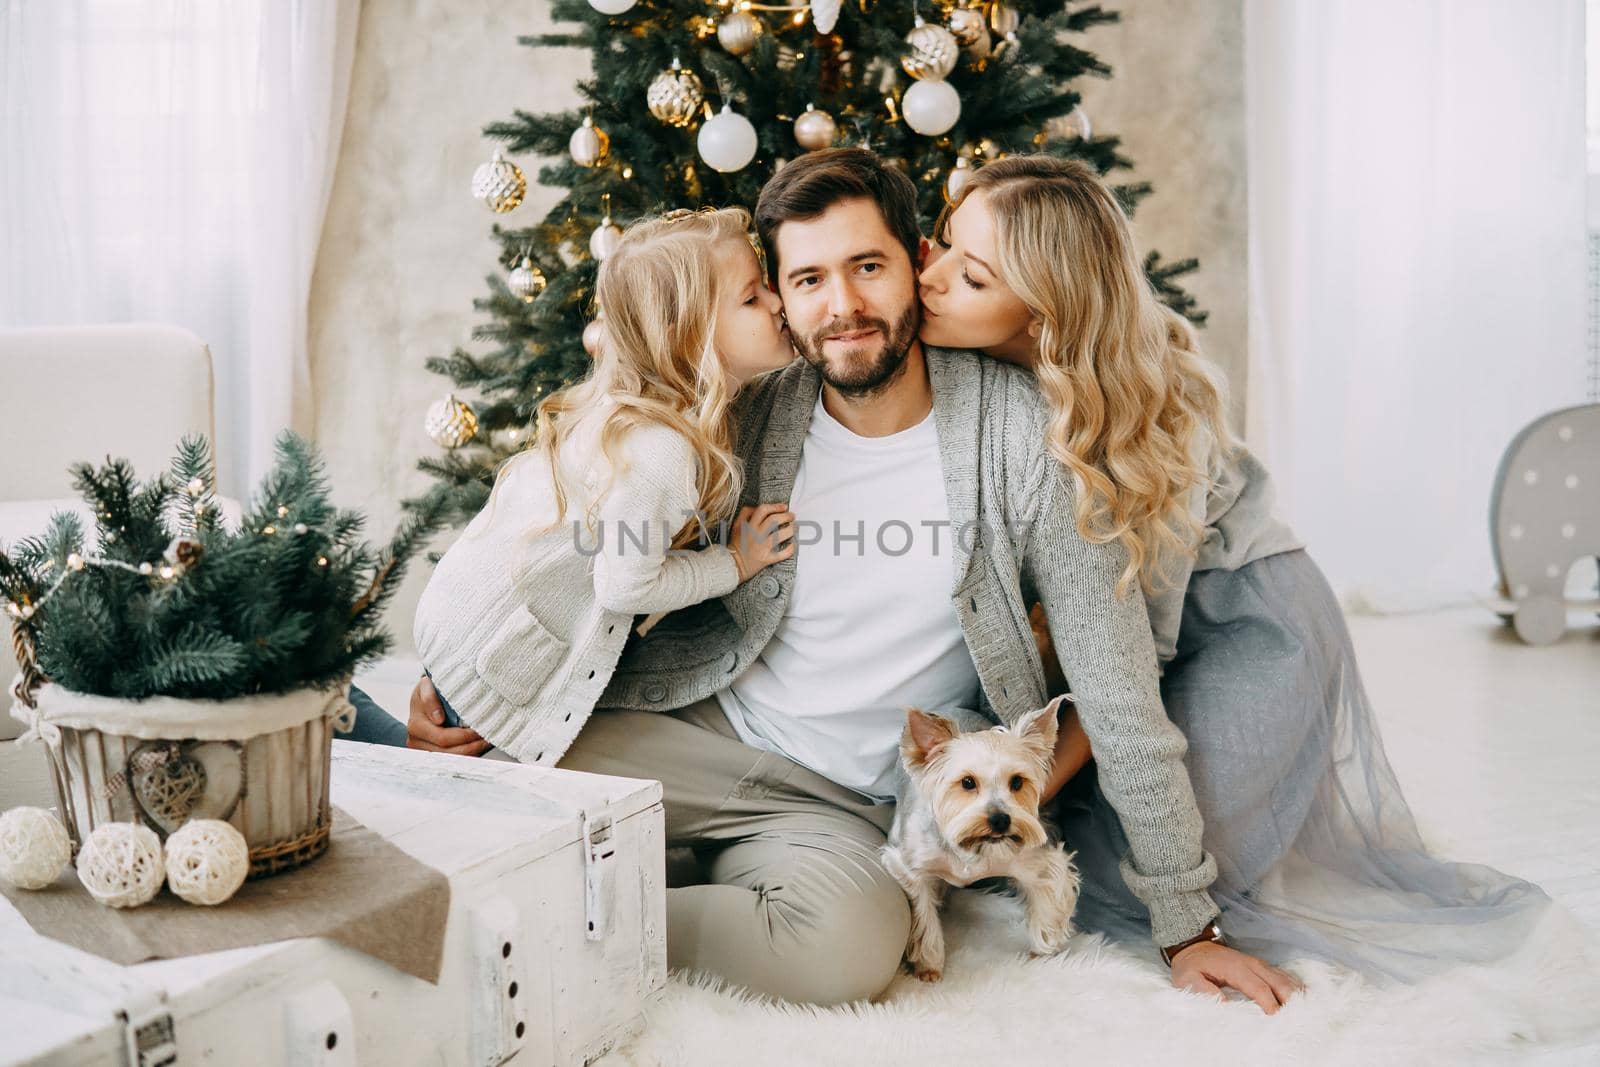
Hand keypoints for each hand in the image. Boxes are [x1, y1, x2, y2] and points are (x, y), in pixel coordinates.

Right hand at [406, 674, 489, 755]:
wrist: (422, 699)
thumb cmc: (428, 690)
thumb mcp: (426, 686)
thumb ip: (429, 698)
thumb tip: (437, 719)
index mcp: (417, 726)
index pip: (443, 738)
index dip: (465, 736)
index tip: (480, 730)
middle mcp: (416, 742)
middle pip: (449, 752)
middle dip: (472, 746)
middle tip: (489, 738)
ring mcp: (423, 751)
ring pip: (452, 759)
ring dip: (472, 752)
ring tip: (486, 742)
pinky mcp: (432, 755)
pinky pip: (453, 760)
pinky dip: (468, 754)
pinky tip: (478, 746)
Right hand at [730, 502, 794, 581]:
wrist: (732, 564)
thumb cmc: (736, 544)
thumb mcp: (736, 526)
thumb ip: (745, 514)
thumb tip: (757, 507)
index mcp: (749, 526)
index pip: (763, 510)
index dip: (775, 506)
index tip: (784, 506)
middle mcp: (756, 535)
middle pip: (774, 520)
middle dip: (786, 516)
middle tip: (792, 516)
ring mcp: (762, 547)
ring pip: (780, 535)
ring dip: (791, 530)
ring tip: (794, 528)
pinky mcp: (766, 559)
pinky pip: (782, 554)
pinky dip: (790, 549)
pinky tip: (793, 544)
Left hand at [1169, 941, 1303, 1014]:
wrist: (1193, 946)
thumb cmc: (1192, 966)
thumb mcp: (1188, 979)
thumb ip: (1204, 991)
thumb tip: (1224, 1005)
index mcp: (1236, 968)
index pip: (1260, 989)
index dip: (1271, 1005)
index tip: (1278, 1020)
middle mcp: (1253, 964)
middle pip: (1280, 983)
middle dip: (1291, 1001)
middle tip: (1299, 1020)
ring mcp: (1260, 964)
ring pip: (1286, 979)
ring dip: (1297, 995)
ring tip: (1308, 1012)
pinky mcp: (1263, 967)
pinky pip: (1284, 977)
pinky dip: (1295, 988)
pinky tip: (1303, 999)